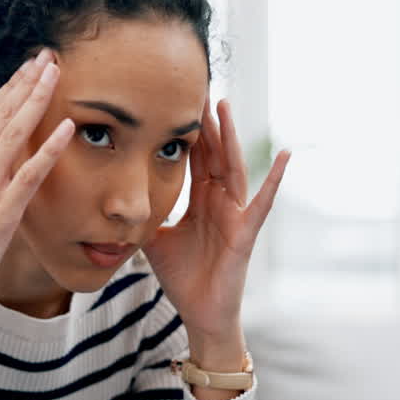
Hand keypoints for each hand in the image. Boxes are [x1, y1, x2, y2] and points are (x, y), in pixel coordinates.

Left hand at [144, 98, 288, 367]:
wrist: (200, 314)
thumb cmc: (183, 278)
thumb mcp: (154, 239)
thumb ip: (145, 216)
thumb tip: (116, 203)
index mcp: (200, 201)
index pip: (194, 157)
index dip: (187, 130)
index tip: (177, 99)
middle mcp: (220, 202)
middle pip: (213, 153)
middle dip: (206, 122)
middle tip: (198, 85)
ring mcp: (236, 214)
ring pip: (232, 167)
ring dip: (229, 136)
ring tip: (225, 105)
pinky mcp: (246, 232)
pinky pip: (262, 202)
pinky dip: (274, 179)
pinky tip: (284, 155)